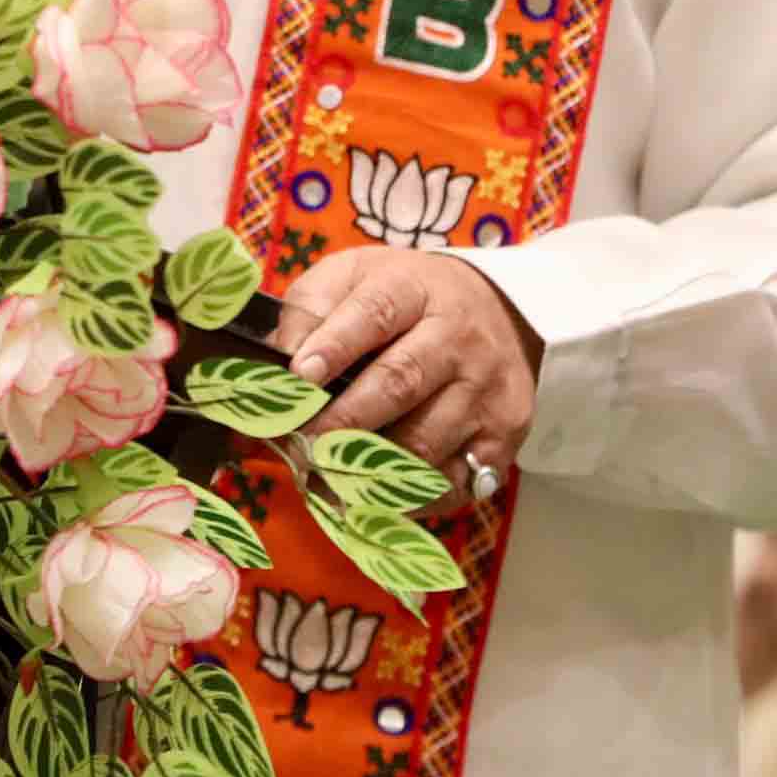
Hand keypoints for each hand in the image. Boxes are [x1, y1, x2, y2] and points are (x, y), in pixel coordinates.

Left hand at [274, 248, 544, 508]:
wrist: (499, 312)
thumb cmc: (406, 301)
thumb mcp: (356, 278)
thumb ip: (310, 309)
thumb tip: (275, 366)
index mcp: (416, 290)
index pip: (376, 312)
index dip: (335, 345)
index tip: (299, 375)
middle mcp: (459, 338)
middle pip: (400, 383)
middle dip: (343, 420)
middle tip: (300, 444)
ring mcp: (485, 391)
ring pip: (423, 443)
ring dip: (366, 470)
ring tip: (321, 478)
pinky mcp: (502, 438)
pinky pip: (450, 482)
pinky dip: (404, 498)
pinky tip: (368, 497)